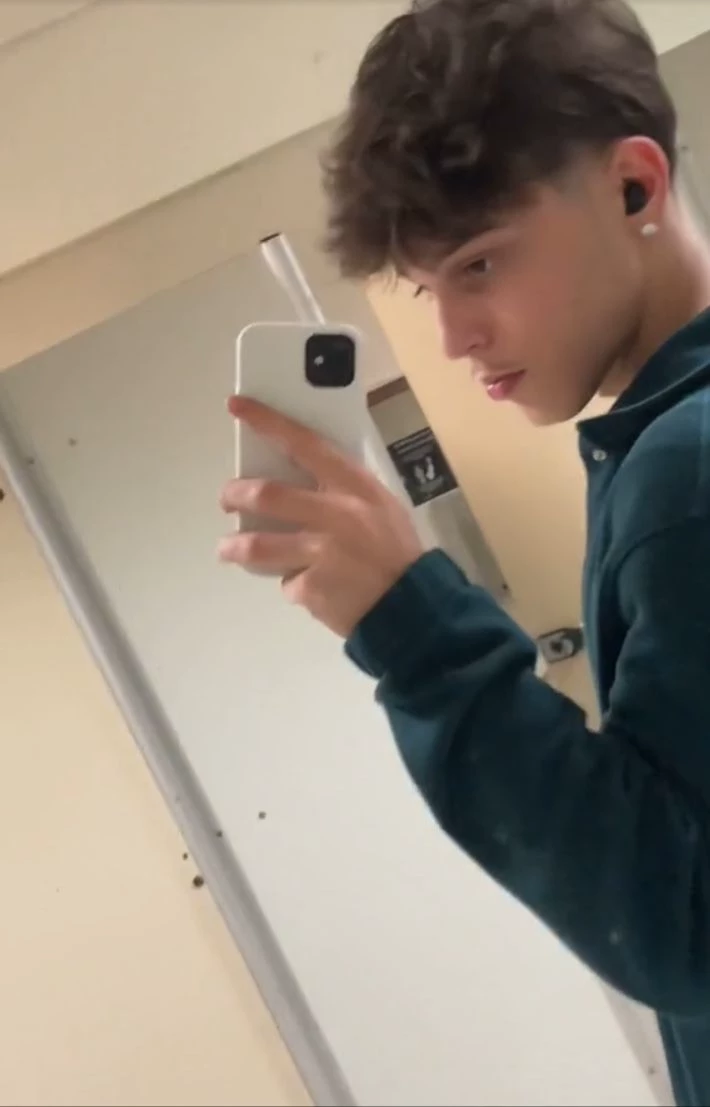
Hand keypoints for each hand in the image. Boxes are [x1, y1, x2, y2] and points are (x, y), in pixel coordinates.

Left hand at [218, 396, 423, 637]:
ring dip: (234, 547)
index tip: (237, 407)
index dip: (267, 422)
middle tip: (227, 499)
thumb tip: (304, 480)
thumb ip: (345, 492)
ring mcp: (321, 554)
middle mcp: (335, 515)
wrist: (414, 608)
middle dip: (235, 495)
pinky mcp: (312, 589)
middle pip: (267, 495)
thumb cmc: (398, 552)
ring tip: (227, 549)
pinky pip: (288, 584)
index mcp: (354, 487)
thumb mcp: (381, 506)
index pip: (304, 444)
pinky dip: (294, 585)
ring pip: (257, 546)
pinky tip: (310, 589)